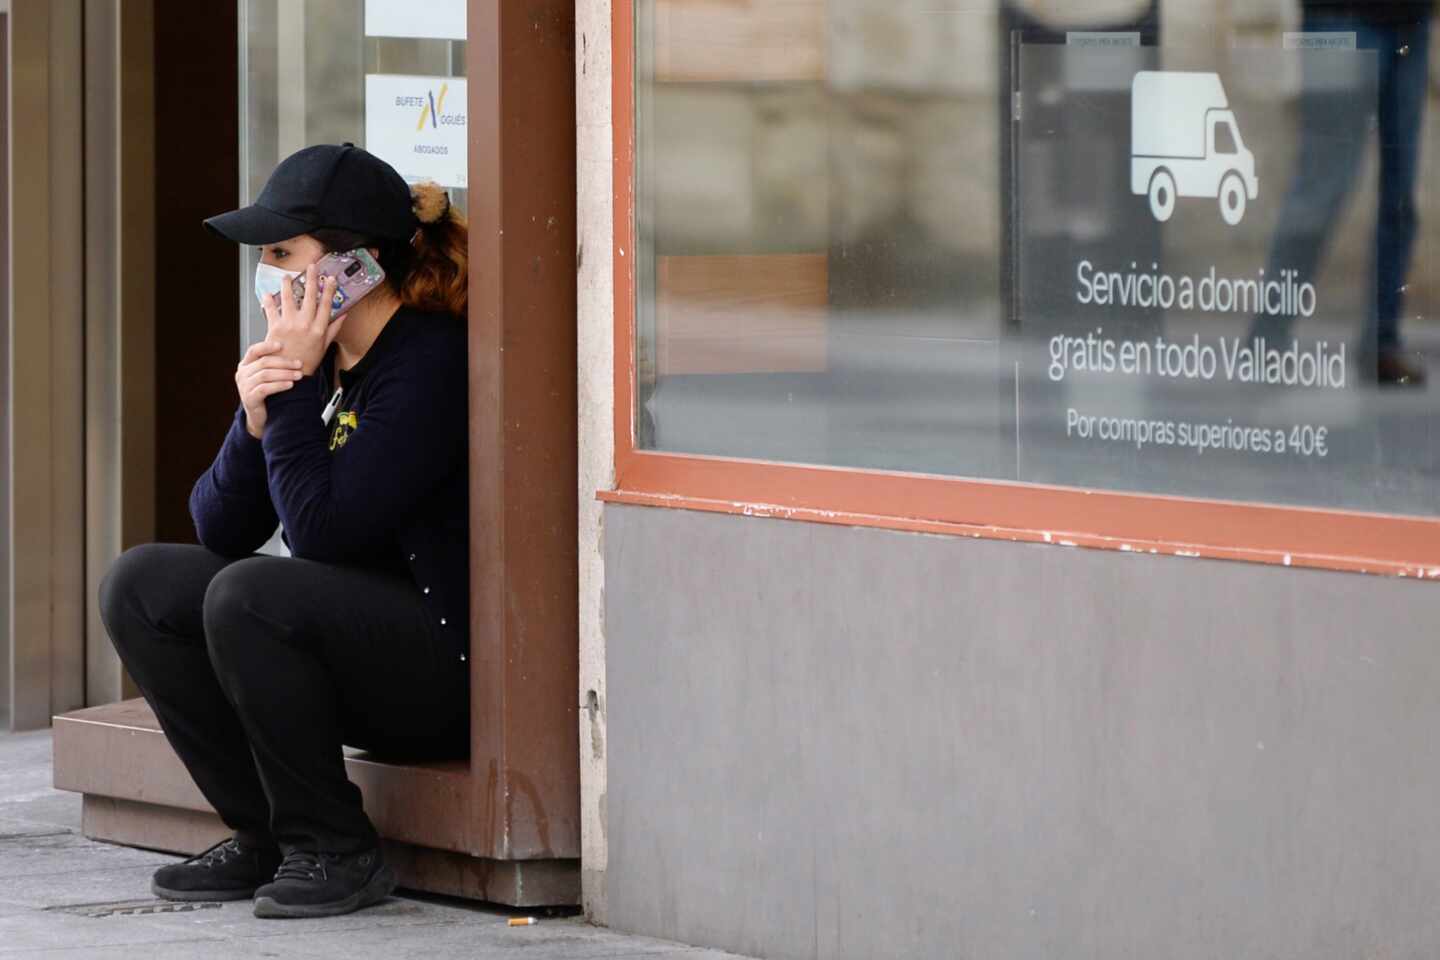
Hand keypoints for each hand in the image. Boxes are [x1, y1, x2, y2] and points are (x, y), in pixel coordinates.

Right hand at [237, 339, 305, 438]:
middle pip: (264, 362)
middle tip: (299, 364)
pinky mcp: (249, 398)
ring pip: (265, 375)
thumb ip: (273, 365)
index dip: (267, 346)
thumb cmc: (267, 395)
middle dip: (284, 363)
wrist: (260, 417)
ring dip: (285, 374)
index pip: (254, 350)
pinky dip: (279, 385)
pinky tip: (290, 385)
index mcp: (245, 366)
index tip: (282, 345)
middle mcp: (242, 374)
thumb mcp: (267, 377)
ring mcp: (244, 387)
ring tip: (298, 375)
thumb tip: (293, 352)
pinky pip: (265, 388)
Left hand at [260, 262, 345, 376]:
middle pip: (310, 296)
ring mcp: (290, 324)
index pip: (326, 304)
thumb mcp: (325, 345)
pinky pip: (271, 310)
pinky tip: (268, 294)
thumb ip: (334, 329)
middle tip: (311, 267)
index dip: (329, 289)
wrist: (289, 374)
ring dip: (288, 285)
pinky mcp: (275, 327)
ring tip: (287, 277)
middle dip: (311, 279)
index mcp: (319, 328)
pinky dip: (268, 301)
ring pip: (289, 298)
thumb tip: (343, 315)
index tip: (330, 278)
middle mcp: (305, 324)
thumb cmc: (307, 361)